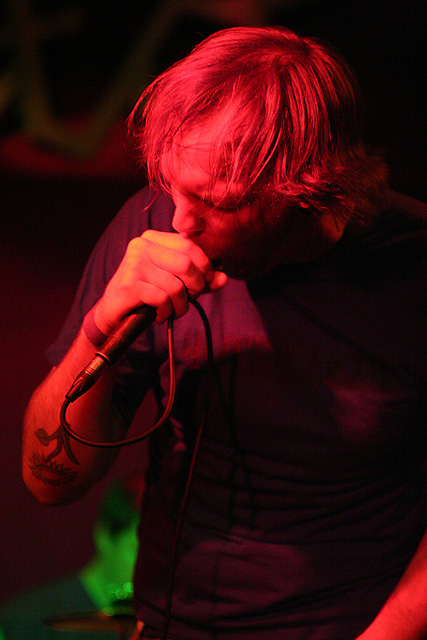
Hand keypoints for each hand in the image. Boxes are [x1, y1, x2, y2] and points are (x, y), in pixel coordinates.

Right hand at [94, 230, 227, 331]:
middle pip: (186, 263)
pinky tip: (160, 315)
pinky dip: (166, 312)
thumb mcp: (175, 284)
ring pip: (176, 285)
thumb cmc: (146, 295)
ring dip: (181, 305)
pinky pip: (163, 299)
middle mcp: (142, 246)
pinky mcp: (129, 284)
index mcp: (153, 238)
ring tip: (173, 311)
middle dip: (195, 287)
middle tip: (189, 299)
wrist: (112, 313)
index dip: (204, 266)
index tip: (204, 283)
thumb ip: (199, 280)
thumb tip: (223, 278)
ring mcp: (134, 263)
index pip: (190, 245)